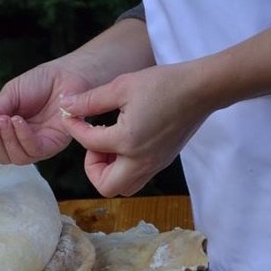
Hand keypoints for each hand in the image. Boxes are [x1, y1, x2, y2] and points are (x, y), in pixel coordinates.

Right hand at [0, 59, 94, 163]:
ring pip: (15, 157)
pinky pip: (33, 150)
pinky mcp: (53, 145)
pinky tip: (18, 122)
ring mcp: (38, 146)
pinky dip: (22, 137)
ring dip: (5, 139)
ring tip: (3, 119)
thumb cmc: (41, 82)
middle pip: (0, 156)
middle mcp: (23, 143)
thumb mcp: (11, 94)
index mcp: (10, 132)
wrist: (67, 74)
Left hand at [59, 63, 209, 196]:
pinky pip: (136, 177)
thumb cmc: (165, 83)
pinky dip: (124, 167)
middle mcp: (141, 160)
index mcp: (127, 141)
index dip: (74, 128)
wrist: (203, 88)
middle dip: (93, 169)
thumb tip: (66, 105)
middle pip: (106, 187)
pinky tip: (125, 141)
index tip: (71, 116)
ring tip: (110, 144)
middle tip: (96, 144)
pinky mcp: (162, 162)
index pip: (89, 144)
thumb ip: (91, 100)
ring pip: (123, 187)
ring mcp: (154, 164)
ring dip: (109, 171)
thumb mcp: (122, 86)